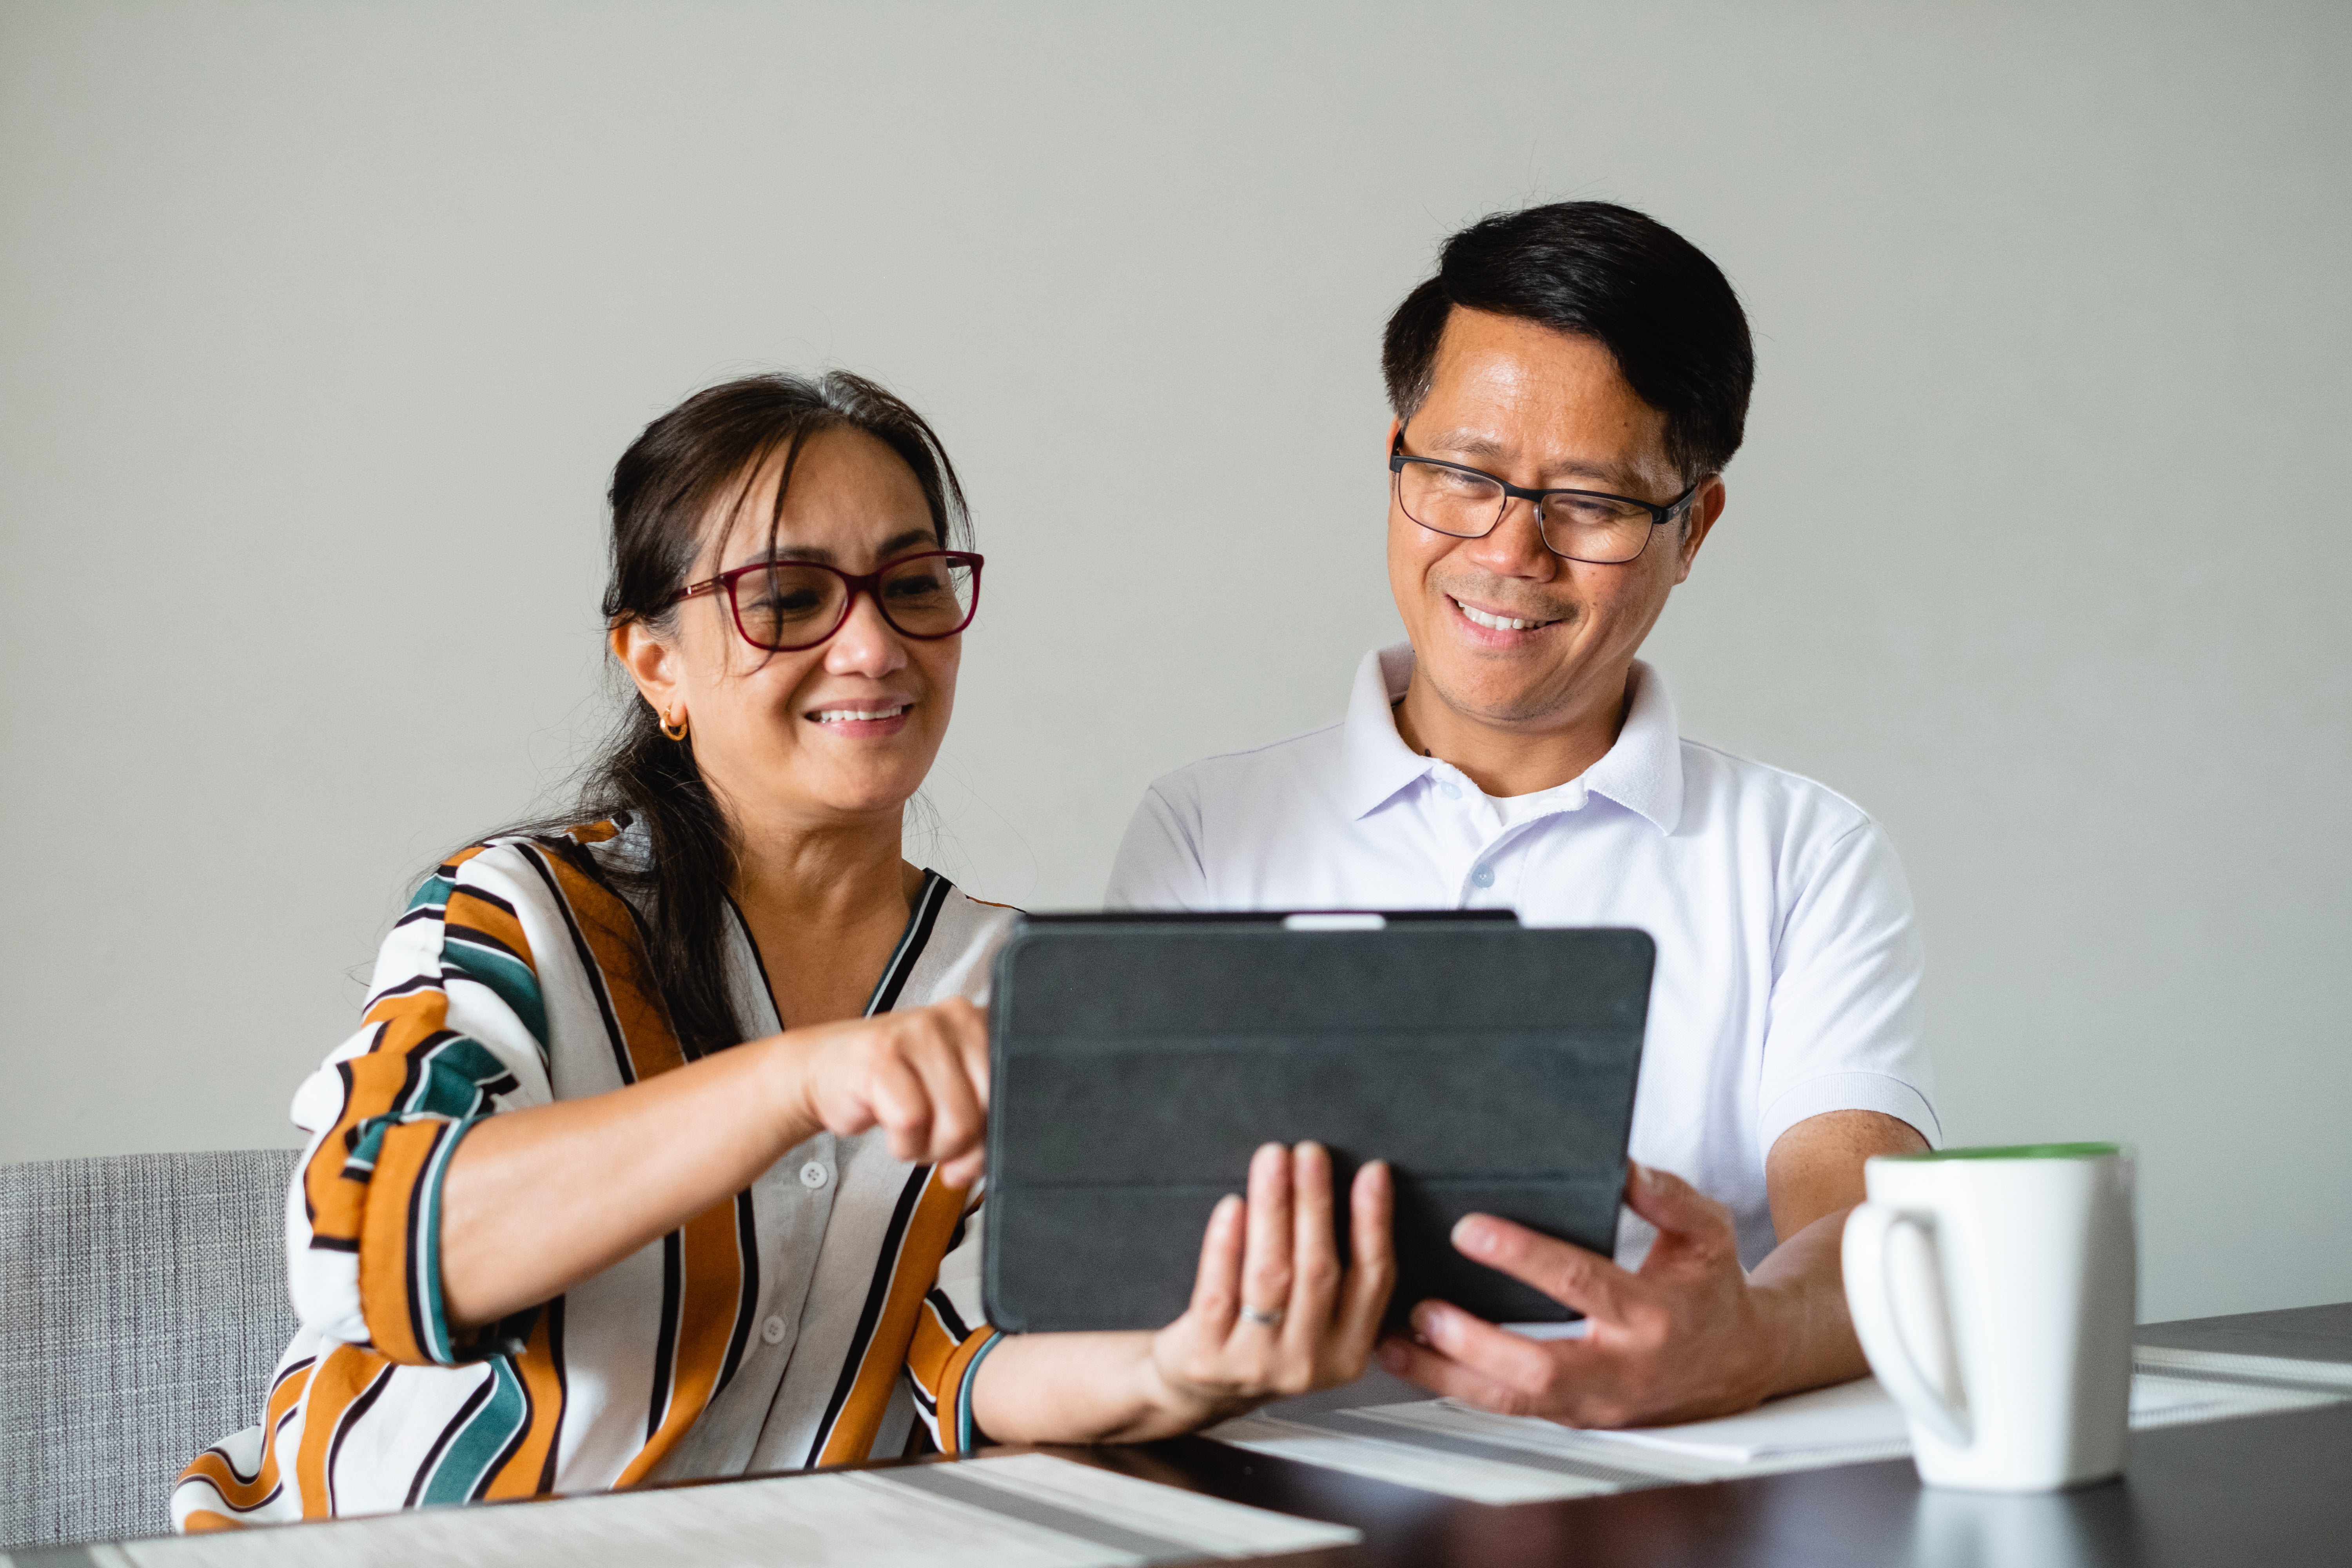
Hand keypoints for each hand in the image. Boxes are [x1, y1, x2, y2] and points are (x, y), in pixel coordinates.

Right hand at [774, 997, 991, 1187]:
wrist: (825, 1072)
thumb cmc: (895, 1086)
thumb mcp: (953, 1097)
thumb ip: (983, 1121)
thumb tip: (989, 1161)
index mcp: (983, 1024)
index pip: (1019, 1088)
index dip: (999, 1131)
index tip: (977, 1143)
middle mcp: (956, 1017)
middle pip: (990, 1110)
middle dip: (964, 1145)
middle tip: (936, 1140)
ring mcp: (917, 1031)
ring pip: (955, 1121)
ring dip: (930, 1148)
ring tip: (912, 1131)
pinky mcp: (881, 1054)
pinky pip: (911, 1121)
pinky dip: (903, 1144)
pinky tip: (892, 1128)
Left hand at [1138, 1142, 1394, 1428]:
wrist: (1196, 1388)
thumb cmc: (1260, 1335)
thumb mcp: (1315, 1320)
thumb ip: (1337, 1275)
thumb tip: (1360, 1187)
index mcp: (1348, 1351)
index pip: (1372, 1279)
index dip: (1375, 1222)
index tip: (1372, 1173)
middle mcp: (1308, 1362)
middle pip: (1319, 1270)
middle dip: (1316, 1203)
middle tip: (1310, 1153)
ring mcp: (1255, 1364)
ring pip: (1271, 1275)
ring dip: (1274, 1209)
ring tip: (1273, 1160)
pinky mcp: (1207, 1358)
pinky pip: (1218, 1292)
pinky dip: (1225, 1245)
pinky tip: (1231, 1206)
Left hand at [1377, 1161, 1785, 1427]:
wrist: (1741, 1364)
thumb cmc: (1712, 1289)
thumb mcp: (1707, 1232)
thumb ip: (1666, 1196)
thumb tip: (1620, 1166)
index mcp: (1654, 1316)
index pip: (1582, 1285)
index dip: (1524, 1257)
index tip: (1471, 1230)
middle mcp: (1622, 1370)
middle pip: (1540, 1369)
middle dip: (1475, 1341)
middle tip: (1422, 1307)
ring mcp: (1595, 1405)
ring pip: (1513, 1403)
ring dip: (1448, 1374)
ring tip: (1394, 1340)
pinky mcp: (1573, 1418)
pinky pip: (1509, 1408)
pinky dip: (1457, 1387)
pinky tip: (1415, 1361)